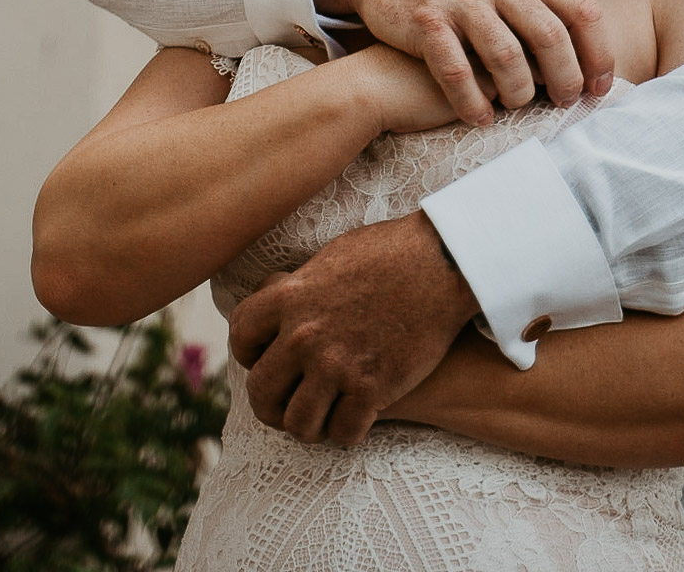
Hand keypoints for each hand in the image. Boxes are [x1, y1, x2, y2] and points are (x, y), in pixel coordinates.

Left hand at [229, 210, 477, 444]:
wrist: (444, 261)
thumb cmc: (391, 251)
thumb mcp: (333, 256)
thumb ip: (299, 286)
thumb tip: (278, 298)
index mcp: (291, 297)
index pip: (239, 337)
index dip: (247, 352)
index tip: (263, 358)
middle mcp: (305, 336)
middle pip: (261, 392)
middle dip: (270, 403)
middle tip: (286, 403)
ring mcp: (338, 365)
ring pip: (299, 423)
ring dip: (308, 425)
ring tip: (321, 416)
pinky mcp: (373, 388)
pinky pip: (344, 433)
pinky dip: (348, 431)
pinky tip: (356, 418)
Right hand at [320, 0, 613, 124]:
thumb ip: (540, 1)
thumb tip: (587, 52)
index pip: (581, 8)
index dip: (598, 52)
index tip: (601, 86)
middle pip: (549, 35)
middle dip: (565, 78)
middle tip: (566, 101)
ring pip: (506, 56)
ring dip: (520, 91)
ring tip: (520, 105)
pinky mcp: (426, 21)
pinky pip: (455, 71)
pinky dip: (472, 101)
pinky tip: (480, 118)